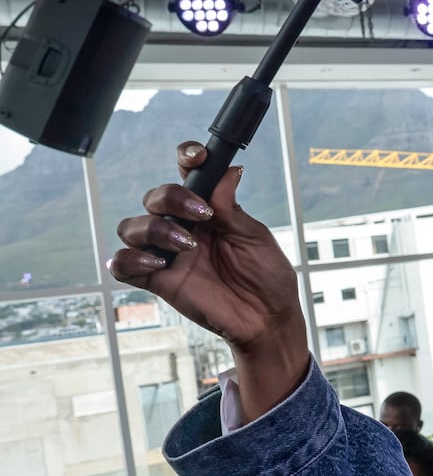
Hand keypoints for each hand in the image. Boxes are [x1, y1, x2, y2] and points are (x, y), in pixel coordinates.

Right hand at [110, 142, 302, 364]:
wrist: (267, 318)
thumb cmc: (266, 277)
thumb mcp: (254, 238)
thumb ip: (231, 208)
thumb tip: (228, 171)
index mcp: (208, 212)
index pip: (187, 176)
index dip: (186, 159)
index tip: (198, 157)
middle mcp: (183, 228)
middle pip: (154, 197)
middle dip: (171, 198)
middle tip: (202, 215)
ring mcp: (167, 253)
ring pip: (132, 227)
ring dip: (155, 228)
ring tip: (186, 245)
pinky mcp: (157, 280)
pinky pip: (121, 264)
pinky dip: (130, 259)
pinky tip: (159, 263)